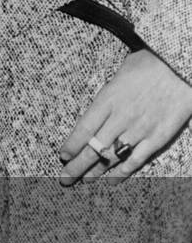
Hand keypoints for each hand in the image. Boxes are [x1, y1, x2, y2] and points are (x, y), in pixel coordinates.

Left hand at [58, 48, 191, 184]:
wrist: (181, 67)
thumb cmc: (150, 62)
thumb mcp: (120, 72)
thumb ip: (107, 94)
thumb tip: (96, 112)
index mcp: (108, 98)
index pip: (84, 128)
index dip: (72, 145)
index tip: (63, 156)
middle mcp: (121, 117)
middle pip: (94, 148)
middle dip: (77, 166)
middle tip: (65, 178)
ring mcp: (140, 129)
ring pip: (113, 157)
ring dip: (97, 171)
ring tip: (85, 180)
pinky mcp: (158, 137)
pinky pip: (137, 159)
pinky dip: (123, 172)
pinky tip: (112, 180)